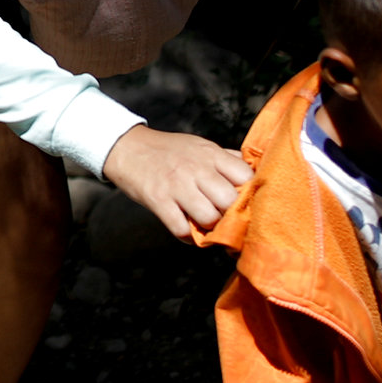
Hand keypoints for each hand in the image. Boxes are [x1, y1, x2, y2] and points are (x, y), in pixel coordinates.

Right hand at [100, 124, 251, 241]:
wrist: (127, 147)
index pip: (245, 177)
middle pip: (229, 201)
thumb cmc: (169, 150)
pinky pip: (182, 229)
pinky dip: (188, 236)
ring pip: (209, 218)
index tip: (243, 200)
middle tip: (224, 216)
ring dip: (210, 227)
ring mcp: (177, 186)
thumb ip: (226, 159)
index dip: (248, 192)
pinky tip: (187, 229)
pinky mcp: (158, 201)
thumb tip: (254, 174)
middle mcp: (196, 169)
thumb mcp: (200, 146)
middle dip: (229, 213)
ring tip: (205, 223)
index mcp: (210, 154)